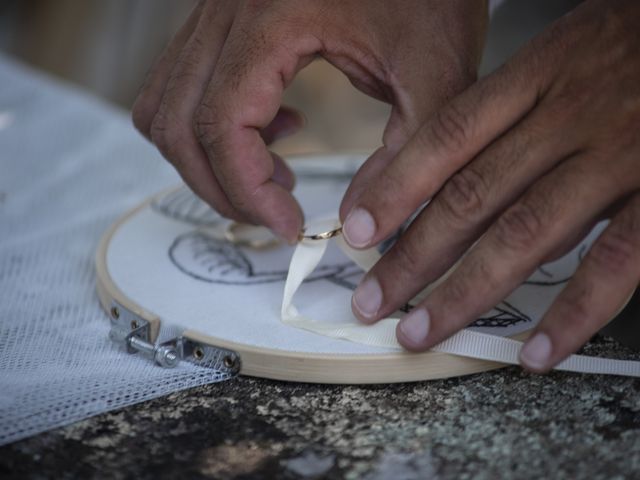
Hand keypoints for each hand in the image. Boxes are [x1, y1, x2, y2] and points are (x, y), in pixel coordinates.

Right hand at [132, 0, 487, 241]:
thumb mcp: (436, 75)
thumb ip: (405, 158)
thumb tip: (359, 223)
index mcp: (274, 15)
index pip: (222, 125)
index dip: (249, 191)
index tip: (290, 224)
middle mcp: (228, 7)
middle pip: (177, 124)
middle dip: (221, 188)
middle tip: (274, 214)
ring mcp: (216, 10)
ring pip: (164, 106)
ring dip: (206, 160)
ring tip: (272, 174)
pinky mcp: (223, 19)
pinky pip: (179, 85)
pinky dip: (207, 126)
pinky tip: (273, 128)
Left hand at [340, 0, 639, 371]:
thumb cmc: (632, 46)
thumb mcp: (565, 51)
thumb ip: (511, 108)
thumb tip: (448, 174)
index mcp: (539, 75)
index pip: (448, 136)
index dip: (396, 187)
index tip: (358, 230)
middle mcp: (570, 117)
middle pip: (471, 196)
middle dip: (412, 257)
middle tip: (372, 300)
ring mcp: (618, 158)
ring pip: (524, 234)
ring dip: (464, 293)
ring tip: (420, 331)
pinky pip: (614, 262)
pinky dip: (572, 313)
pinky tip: (535, 351)